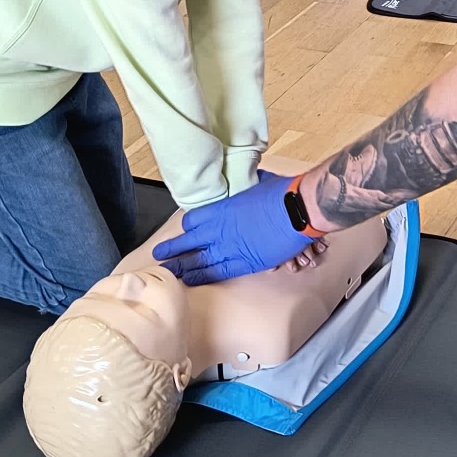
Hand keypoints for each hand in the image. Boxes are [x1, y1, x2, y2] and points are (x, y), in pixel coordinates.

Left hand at [153, 169, 312, 285]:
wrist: (298, 209)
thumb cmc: (283, 193)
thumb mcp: (260, 182)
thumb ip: (250, 184)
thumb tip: (254, 177)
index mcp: (222, 208)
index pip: (194, 219)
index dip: (187, 227)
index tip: (184, 231)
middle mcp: (220, 229)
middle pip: (188, 241)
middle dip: (172, 249)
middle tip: (159, 254)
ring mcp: (229, 247)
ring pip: (197, 260)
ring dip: (180, 266)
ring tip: (166, 271)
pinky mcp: (244, 263)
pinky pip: (215, 272)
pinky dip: (200, 277)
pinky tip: (188, 280)